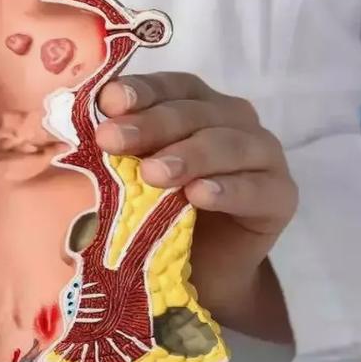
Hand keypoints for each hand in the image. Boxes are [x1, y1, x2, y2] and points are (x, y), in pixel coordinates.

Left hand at [96, 72, 297, 342]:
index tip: (106, 102)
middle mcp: (232, 120)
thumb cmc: (158, 216)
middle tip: (112, 141)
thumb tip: (79, 134)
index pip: (168, 87)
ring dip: (189, 155)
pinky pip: (258, 189)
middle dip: (151, 125)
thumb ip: (116, 153)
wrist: (197, 274)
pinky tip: (200, 197)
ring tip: (154, 174)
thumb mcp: (129, 180)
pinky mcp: (281, 197)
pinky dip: (229, 190)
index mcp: (193, 105)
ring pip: (228, 144)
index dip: (139, 91)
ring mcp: (262, 155)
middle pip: (193, 112)